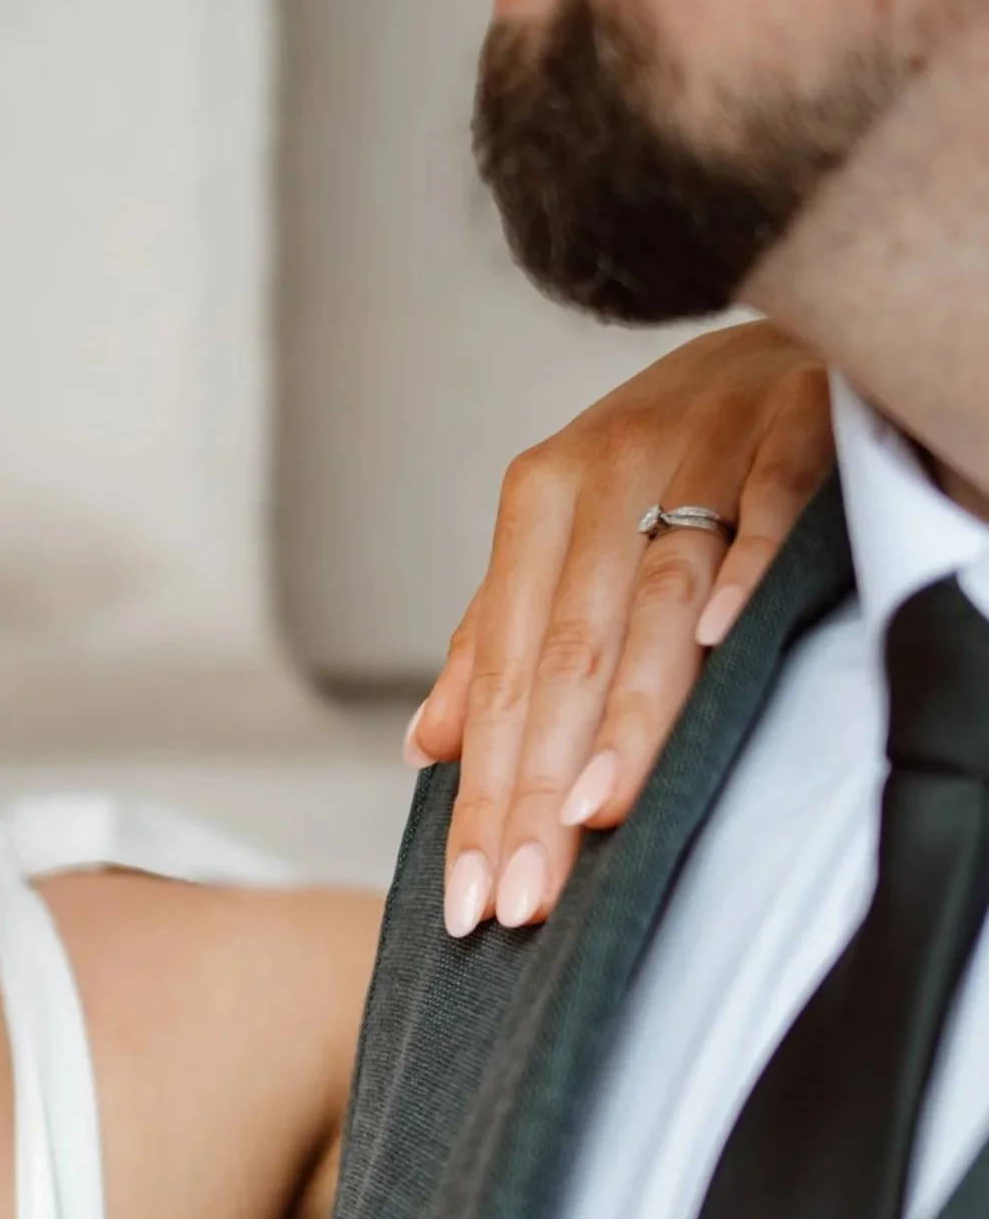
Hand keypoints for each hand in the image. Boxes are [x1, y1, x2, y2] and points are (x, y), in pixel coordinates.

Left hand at [415, 323, 832, 937]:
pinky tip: (724, 647)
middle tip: (521, 892)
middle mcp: (606, 472)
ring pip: (653, 600)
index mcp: (541, 499)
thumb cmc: (667, 451)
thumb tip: (425, 744)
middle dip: (536, 782)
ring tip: (590, 817)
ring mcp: (701, 449)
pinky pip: (766, 508)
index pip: (504, 669)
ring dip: (626, 713)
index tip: (473, 892)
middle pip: (565, 652)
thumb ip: (501, 639)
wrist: (780, 327)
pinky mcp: (792, 427)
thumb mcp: (567, 530)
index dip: (484, 787)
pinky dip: (745, 570)